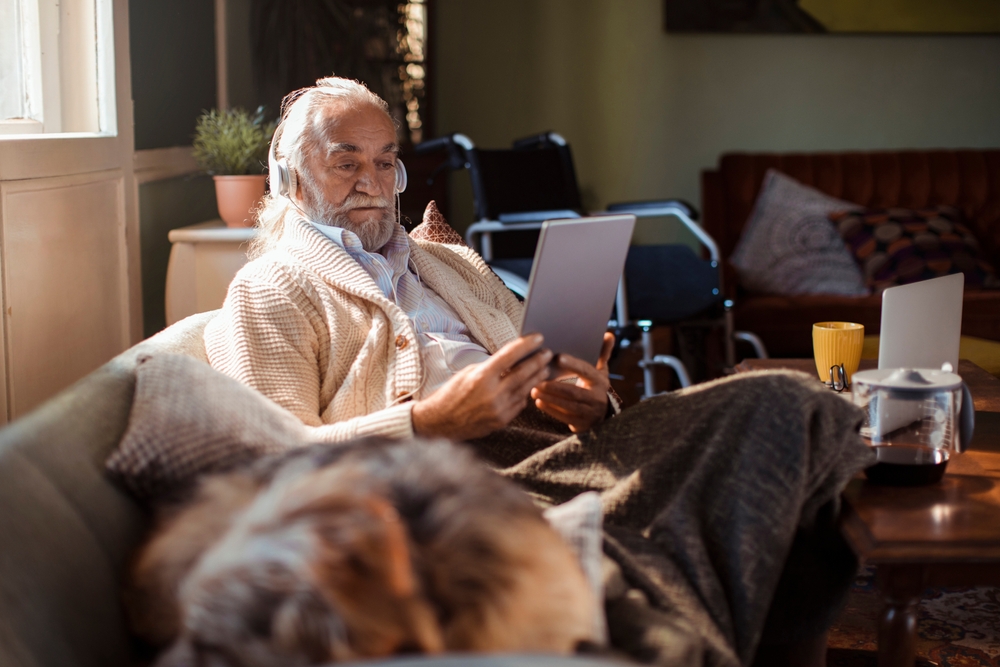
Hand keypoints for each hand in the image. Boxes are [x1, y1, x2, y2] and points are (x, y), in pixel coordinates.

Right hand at [411, 334, 552, 440]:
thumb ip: (492, 367)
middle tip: (547, 353)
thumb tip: (512, 360)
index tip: (538, 337)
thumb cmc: (452, 393)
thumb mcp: (468, 373)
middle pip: (523, 373)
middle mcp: (492, 393)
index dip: (526, 345)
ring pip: (525, 389)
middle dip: (537, 361)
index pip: (510, 355)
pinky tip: (529, 387)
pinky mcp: (501, 421)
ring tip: (544, 368)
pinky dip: (524, 394)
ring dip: (536, 377)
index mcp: (482, 376)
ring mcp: (498, 409)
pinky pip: (519, 404)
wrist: (439, 422)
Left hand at [530, 332, 614, 432]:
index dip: (573, 365)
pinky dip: (551, 409)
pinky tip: (539, 402)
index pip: (586, 371)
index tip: (558, 357)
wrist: (601, 414)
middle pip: (574, 392)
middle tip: (537, 380)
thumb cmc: (595, 386)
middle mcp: (597, 398)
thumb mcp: (601, 370)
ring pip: (568, 406)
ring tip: (534, 390)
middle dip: (555, 387)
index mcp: (600, 381)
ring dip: (550, 398)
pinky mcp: (582, 425)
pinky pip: (565, 418)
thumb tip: (609, 334)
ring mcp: (590, 413)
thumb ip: (602, 352)